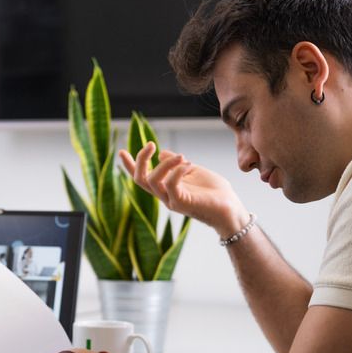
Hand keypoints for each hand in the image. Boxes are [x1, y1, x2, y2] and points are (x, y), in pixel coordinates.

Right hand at [119, 142, 249, 236]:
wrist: (231, 208)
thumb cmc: (213, 191)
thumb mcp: (192, 171)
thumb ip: (176, 164)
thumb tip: (161, 154)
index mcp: (166, 188)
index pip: (142, 177)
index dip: (130, 165)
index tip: (121, 151)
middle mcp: (164, 195)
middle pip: (140, 179)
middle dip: (140, 160)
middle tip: (150, 144)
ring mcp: (171, 201)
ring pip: (152, 180)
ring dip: (165, 164)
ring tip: (182, 156)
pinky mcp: (182, 203)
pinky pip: (170, 185)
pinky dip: (176, 171)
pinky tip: (187, 164)